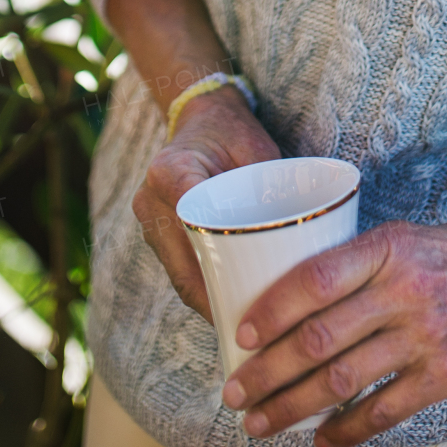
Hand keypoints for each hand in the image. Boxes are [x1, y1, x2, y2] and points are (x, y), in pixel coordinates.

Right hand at [132, 87, 280, 320]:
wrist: (201, 118)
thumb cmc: (232, 131)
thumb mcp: (255, 146)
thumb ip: (269, 181)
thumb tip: (296, 229)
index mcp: (169, 170)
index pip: (188, 219)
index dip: (213, 261)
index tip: (241, 293)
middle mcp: (151, 198)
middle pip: (182, 263)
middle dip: (213, 300)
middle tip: (249, 329)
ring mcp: (151, 219)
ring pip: (178, 274)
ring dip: (208, 301)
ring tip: (242, 329)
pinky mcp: (158, 233)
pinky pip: (179, 269)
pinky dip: (204, 289)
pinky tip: (229, 309)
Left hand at [220, 202, 446, 446]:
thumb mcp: (412, 237)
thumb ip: (363, 262)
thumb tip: (295, 296)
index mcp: (390, 247)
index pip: (315, 279)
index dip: (272, 310)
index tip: (241, 334)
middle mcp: (406, 290)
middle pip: (319, 338)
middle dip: (269, 372)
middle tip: (235, 392)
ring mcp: (429, 336)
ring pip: (344, 380)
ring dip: (295, 407)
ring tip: (262, 422)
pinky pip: (385, 410)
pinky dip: (347, 430)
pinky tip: (322, 438)